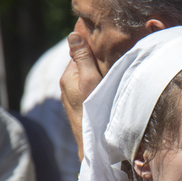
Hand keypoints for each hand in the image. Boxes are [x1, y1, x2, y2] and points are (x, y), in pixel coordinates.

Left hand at [59, 32, 102, 157]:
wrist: (93, 146)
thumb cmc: (93, 112)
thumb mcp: (90, 80)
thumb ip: (83, 57)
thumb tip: (73, 34)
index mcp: (68, 75)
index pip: (80, 50)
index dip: (93, 43)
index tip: (108, 37)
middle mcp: (67, 84)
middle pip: (83, 62)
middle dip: (95, 56)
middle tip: (114, 50)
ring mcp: (72, 96)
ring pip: (86, 75)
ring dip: (97, 70)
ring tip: (113, 66)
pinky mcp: (80, 106)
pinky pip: (88, 87)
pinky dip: (97, 81)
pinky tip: (108, 84)